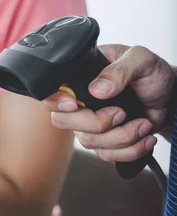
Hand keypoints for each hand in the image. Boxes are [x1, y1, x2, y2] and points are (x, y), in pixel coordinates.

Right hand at [43, 44, 175, 161]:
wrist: (169, 97)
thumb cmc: (151, 74)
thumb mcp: (141, 60)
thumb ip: (119, 70)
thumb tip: (97, 89)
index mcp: (79, 78)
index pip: (50, 92)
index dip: (55, 101)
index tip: (74, 104)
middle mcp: (79, 102)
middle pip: (63, 121)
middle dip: (94, 124)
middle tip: (121, 114)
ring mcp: (88, 124)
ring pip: (87, 141)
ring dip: (121, 137)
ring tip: (144, 123)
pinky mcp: (103, 142)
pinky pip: (106, 155)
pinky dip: (130, 150)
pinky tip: (145, 136)